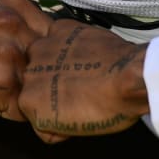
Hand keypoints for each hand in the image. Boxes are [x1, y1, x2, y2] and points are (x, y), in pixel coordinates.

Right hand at [0, 0, 52, 122]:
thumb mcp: (1, 26)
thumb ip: (34, 30)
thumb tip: (81, 44)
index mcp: (16, 4)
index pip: (58, 36)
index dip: (49, 58)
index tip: (27, 63)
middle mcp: (11, 22)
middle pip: (51, 62)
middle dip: (38, 79)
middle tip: (7, 78)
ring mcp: (5, 50)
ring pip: (38, 86)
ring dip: (24, 96)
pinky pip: (23, 106)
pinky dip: (11, 110)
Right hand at [18, 19, 148, 142]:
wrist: (130, 79)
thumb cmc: (107, 110)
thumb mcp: (73, 130)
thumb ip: (49, 124)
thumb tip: (47, 120)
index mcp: (28, 101)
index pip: (30, 106)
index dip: (49, 107)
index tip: (67, 108)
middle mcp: (29, 71)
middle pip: (33, 79)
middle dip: (49, 83)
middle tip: (76, 88)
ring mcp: (44, 47)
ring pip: (41, 55)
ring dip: (54, 60)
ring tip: (81, 68)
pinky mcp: (61, 29)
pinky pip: (56, 35)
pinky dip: (66, 41)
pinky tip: (84, 51)